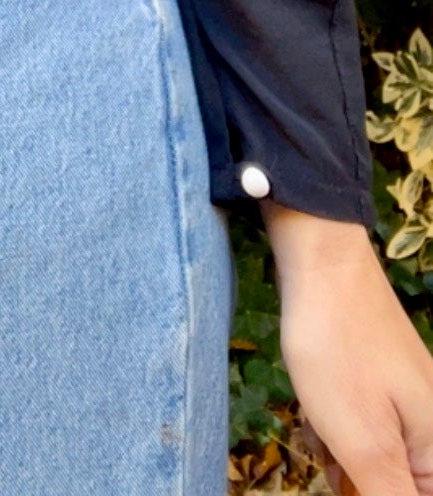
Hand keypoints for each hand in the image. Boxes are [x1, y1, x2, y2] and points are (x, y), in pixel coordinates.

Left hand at [262, 201, 432, 494]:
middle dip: (359, 479)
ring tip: (323, 429)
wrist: (322, 264)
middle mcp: (430, 429)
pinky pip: (359, 432)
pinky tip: (316, 413)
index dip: (380, 491)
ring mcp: (404, 404)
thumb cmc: (341, 351)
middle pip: (394, 485)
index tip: (355, 474)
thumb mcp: (365, 443)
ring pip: (372, 463)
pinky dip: (334, 430)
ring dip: (343, 458)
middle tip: (337, 452)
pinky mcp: (377, 386)